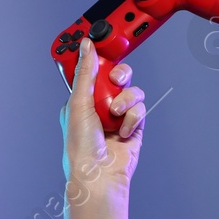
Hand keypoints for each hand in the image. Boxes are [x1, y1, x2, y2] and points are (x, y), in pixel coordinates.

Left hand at [60, 38, 142, 194]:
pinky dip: (132, 118)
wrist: (99, 173)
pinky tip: (122, 131)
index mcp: (81, 98)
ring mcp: (118, 115)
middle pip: (118, 75)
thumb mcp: (78, 103)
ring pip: (132, 90)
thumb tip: (87, 46)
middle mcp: (99, 105)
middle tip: (114, 81)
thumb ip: (85, 73)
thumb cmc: (81, 145)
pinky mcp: (134, 125)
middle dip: (119, 76)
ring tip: (115, 115)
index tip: (107, 44)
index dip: (102, 58)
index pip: (94, 70)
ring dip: (125, 101)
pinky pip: (140, 108)